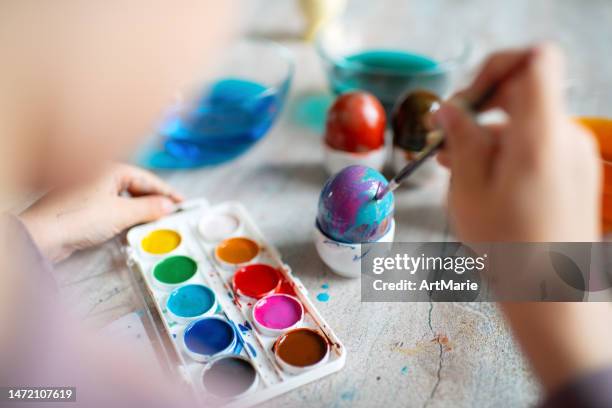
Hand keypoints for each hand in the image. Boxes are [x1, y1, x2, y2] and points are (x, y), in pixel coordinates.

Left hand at [21, 164, 182, 261]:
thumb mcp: (121, 213)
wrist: (42, 237)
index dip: (167, 192)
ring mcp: (91, 191)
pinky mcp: (84, 207)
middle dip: (155, 201)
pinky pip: (114, 207)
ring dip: (141, 209)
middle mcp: (100, 176)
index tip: (182, 202)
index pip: (147, 179)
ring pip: (125, 198)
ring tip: (156, 221)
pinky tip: (133, 224)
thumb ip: (149, 208)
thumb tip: (168, 206)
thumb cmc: (77, 218)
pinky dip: (127, 215)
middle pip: (136, 187)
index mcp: (111, 170)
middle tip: (172, 213)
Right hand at [435, 44, 600, 241]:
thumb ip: (460, 140)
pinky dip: (507, 150)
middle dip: (481, 107)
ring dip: (489, 134)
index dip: (497, 66)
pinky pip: (537, 142)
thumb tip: (447, 109)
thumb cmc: (509, 250)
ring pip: (526, 121)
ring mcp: (574, 154)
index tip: (467, 97)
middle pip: (524, 92)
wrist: (551, 293)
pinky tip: (481, 178)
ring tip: (456, 169)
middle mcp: (566, 137)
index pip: (535, 60)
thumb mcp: (470, 191)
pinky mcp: (574, 170)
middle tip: (446, 138)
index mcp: (540, 137)